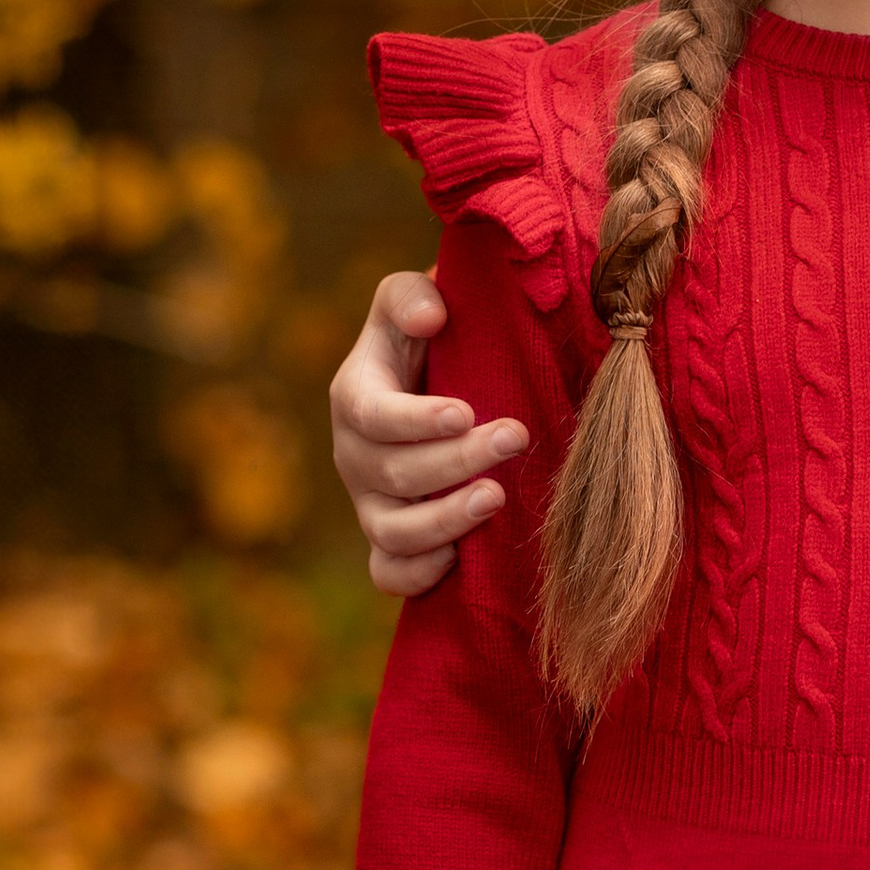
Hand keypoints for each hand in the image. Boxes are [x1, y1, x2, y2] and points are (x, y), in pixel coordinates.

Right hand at [332, 270, 529, 596]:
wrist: (446, 383)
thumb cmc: (436, 337)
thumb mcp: (417, 301)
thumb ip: (411, 296)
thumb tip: (430, 316)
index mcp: (355, 395)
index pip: (371, 414)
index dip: (414, 420)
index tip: (465, 412)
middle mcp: (356, 455)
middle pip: (393, 472)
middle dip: (456, 460)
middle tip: (514, 437)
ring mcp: (371, 503)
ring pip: (391, 531)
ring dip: (444, 521)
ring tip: (496, 500)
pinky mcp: (390, 541)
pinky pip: (390, 573)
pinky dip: (419, 573)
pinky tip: (460, 559)